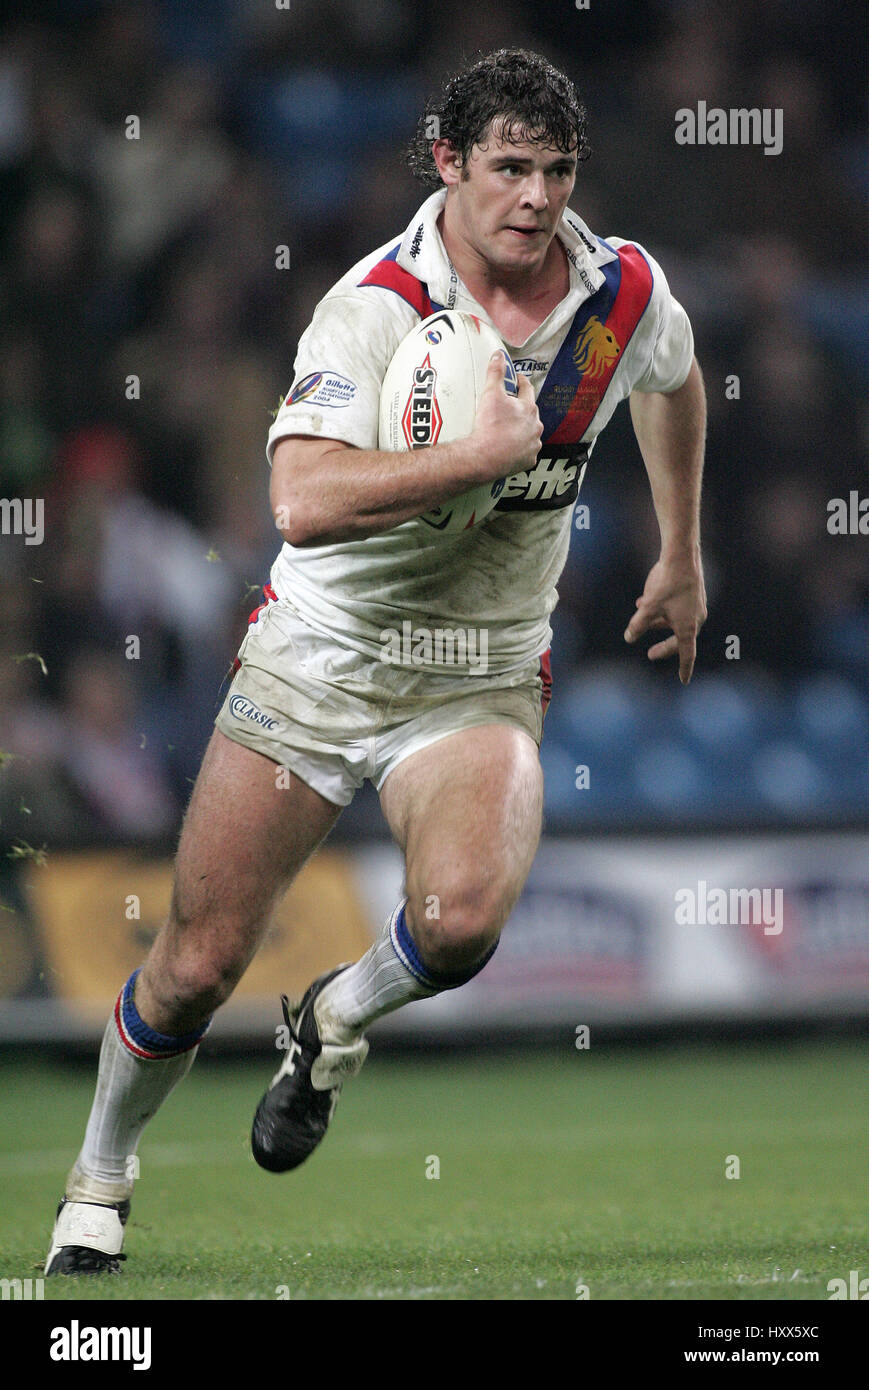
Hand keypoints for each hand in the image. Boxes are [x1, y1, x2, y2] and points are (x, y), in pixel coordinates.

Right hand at [471, 353, 541, 479]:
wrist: (484, 457)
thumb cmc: (489, 427)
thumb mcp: (490, 394)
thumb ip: (495, 373)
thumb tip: (498, 355)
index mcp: (529, 408)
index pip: (527, 389)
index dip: (520, 382)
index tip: (516, 380)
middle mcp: (535, 426)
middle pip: (529, 413)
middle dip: (520, 409)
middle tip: (506, 409)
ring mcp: (533, 444)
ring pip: (529, 433)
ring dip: (521, 431)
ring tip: (506, 431)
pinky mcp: (528, 460)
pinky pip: (526, 452)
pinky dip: (519, 450)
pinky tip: (508, 449)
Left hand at [624, 553, 706, 683]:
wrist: (682, 554)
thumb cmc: (667, 582)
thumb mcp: (648, 607)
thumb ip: (638, 625)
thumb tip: (629, 638)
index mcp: (688, 627)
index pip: (686, 654)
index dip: (684, 668)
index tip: (684, 681)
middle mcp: (696, 618)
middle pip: (679, 639)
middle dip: (665, 647)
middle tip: (650, 654)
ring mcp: (696, 606)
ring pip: (676, 622)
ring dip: (659, 624)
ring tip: (642, 622)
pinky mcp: (692, 594)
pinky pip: (677, 608)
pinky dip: (663, 611)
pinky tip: (643, 601)